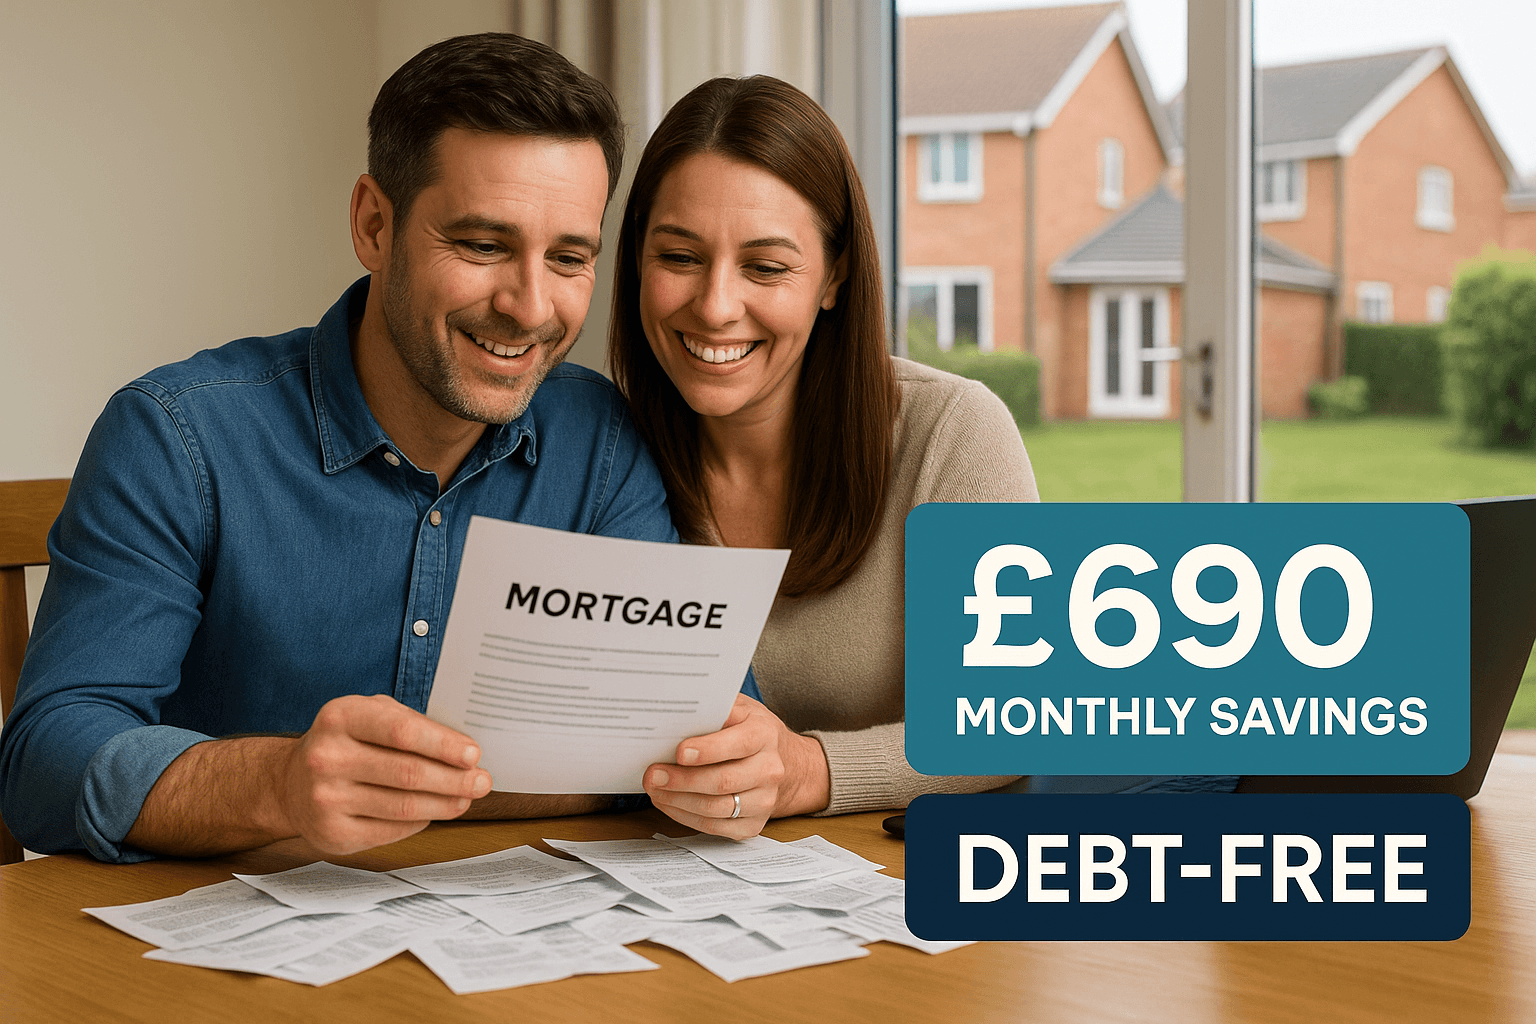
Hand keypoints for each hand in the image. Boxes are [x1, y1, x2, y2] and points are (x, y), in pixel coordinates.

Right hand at [276, 694, 491, 853]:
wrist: (290, 783)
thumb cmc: (347, 742)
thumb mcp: (371, 715)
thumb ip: (413, 725)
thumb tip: (465, 752)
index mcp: (340, 717)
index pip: (402, 732)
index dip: (443, 745)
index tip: (474, 754)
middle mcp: (327, 757)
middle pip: (408, 774)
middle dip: (454, 780)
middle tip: (482, 782)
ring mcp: (325, 799)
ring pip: (404, 807)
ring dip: (444, 804)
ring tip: (466, 799)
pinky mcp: (331, 834)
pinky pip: (391, 830)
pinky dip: (420, 822)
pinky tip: (433, 812)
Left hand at [643, 694, 830, 838]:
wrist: (786, 764)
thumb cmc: (750, 731)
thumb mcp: (740, 708)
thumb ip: (715, 707)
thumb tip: (676, 709)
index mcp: (765, 735)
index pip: (738, 744)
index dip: (708, 750)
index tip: (679, 752)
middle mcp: (770, 770)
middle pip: (723, 781)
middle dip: (683, 780)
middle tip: (653, 775)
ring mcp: (764, 801)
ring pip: (716, 808)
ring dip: (679, 801)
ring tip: (655, 790)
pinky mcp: (753, 825)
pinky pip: (714, 827)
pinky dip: (686, 817)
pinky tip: (669, 804)